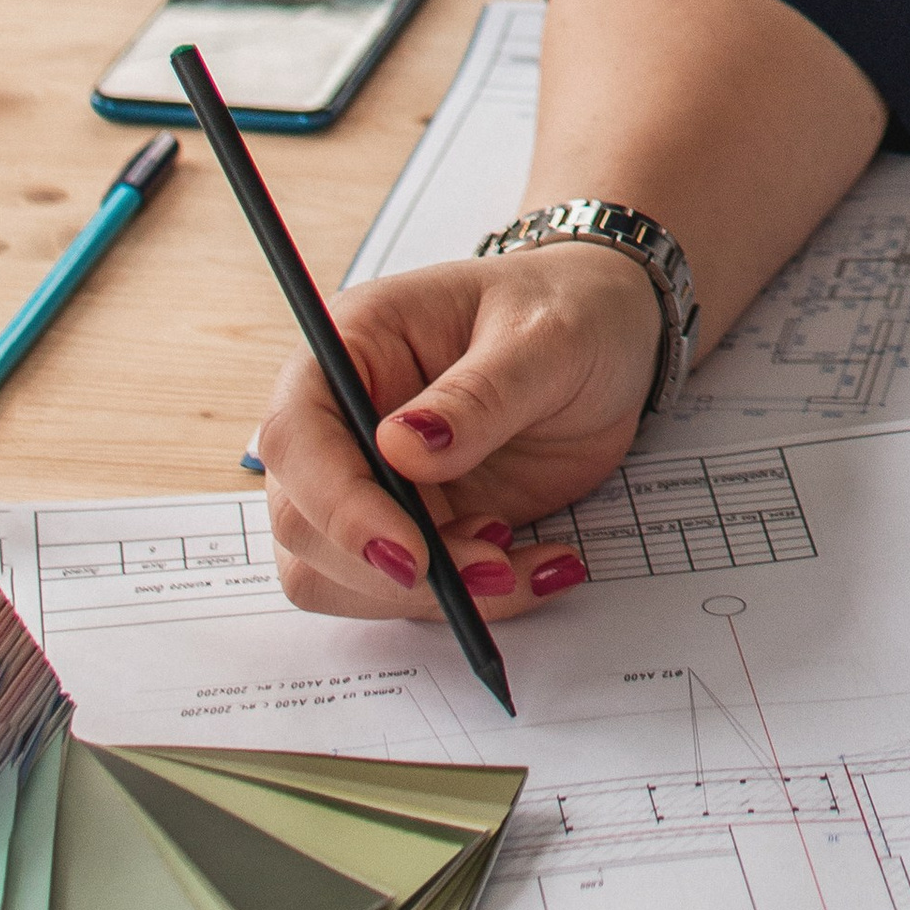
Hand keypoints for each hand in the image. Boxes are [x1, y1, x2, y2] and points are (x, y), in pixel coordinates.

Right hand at [257, 245, 658, 622]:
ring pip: (339, 575)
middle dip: (387, 565)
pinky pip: (405, 593)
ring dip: (425, 594)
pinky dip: (466, 600)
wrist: (611, 341)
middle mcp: (344, 418)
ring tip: (515, 562)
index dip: (338, 504)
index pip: (298, 436)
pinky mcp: (410, 526)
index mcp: (355, 345)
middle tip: (488, 566)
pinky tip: (534, 566)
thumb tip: (401, 447)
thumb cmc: (572, 310)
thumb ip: (480, 394)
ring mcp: (371, 480)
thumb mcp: (547, 338)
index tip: (410, 551)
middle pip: (302, 522)